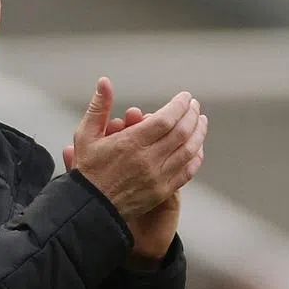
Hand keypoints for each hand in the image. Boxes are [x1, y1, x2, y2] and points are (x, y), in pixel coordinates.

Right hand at [66, 78, 206, 253]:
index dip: (179, 105)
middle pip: (181, 132)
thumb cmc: (87, 169)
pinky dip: (195, 158)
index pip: (165, 119)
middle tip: (194, 106)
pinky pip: (187, 172)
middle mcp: (148, 160)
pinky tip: (197, 147)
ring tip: (201, 121)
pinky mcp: (162, 192)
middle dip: (191, 115)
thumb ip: (98, 107)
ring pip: (188, 151)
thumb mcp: (86, 135)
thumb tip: (104, 81)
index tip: (185, 97)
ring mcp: (158, 177)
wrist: (90, 207)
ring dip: (198, 133)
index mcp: (131, 143)